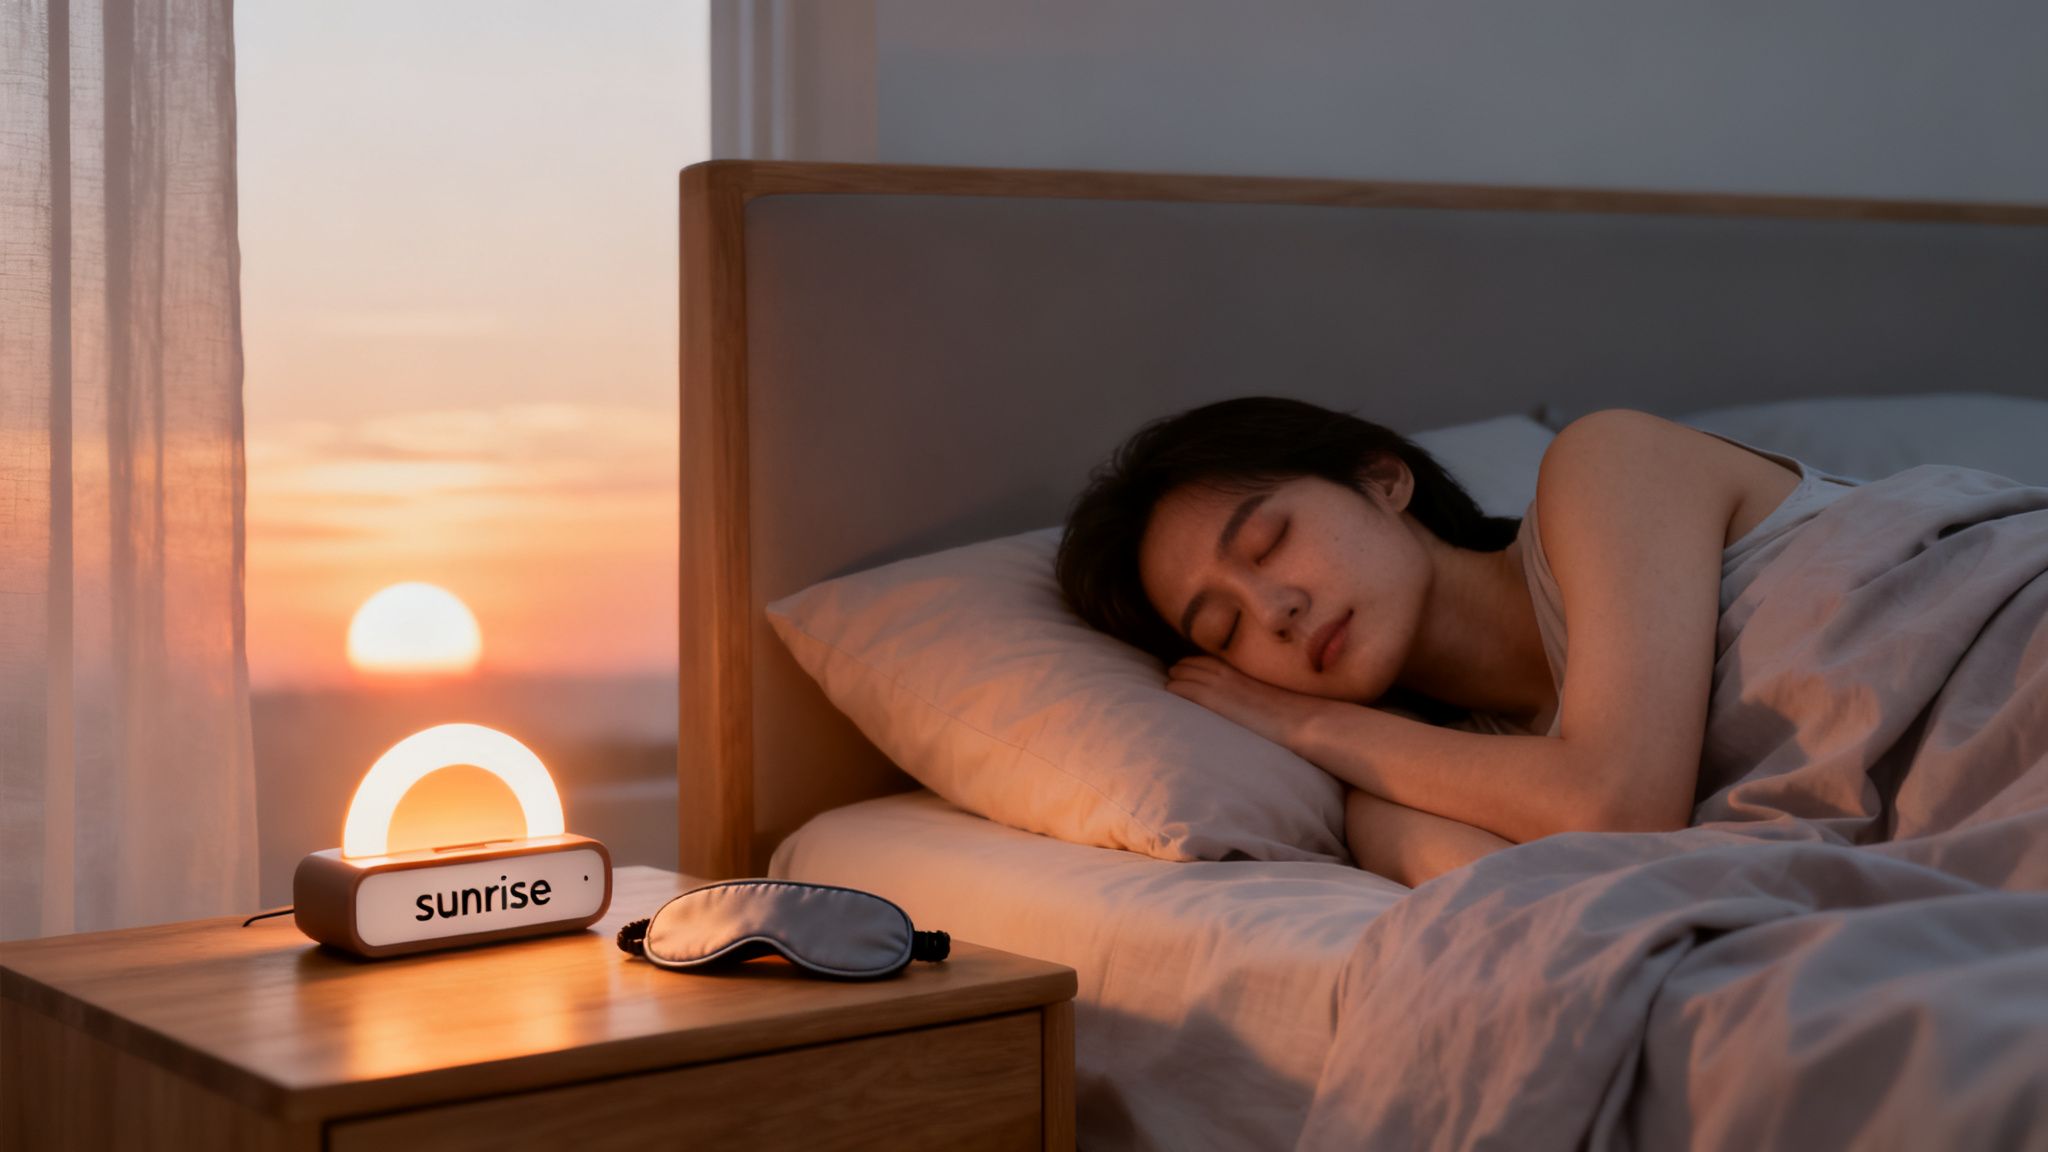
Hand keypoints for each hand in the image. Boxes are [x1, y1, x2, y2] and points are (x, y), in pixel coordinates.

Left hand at [1166, 655, 1324, 749]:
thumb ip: (1253, 696)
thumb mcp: (1269, 698)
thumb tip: (1251, 708)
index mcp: (1240, 672)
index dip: (1194, 666)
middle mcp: (1227, 674)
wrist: (1300, 721)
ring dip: (1175, 678)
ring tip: (1167, 684)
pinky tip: (1168, 692)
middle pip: (1193, 665)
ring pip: (1185, 675)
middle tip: (1171, 675)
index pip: (1207, 661)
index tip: (1184, 670)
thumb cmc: (1292, 715)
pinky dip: (1175, 690)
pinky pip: (1186, 691)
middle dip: (1180, 670)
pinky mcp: (1216, 701)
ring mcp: (1220, 686)